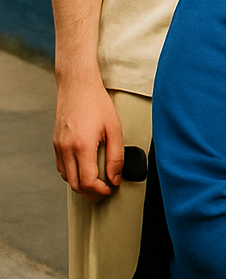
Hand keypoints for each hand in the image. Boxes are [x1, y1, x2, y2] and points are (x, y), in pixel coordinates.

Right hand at [53, 75, 123, 199]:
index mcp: (82, 146)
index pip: (87, 181)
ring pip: (66, 177)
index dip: (100, 191)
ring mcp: (58, 147)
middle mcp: (66, 149)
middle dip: (91, 193)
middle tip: (105, 191)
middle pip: (75, 184)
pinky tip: (84, 170)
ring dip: (81, 185)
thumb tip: (115, 177)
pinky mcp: (56, 143)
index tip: (110, 189)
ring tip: (97, 183)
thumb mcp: (114, 128)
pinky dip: (73, 174)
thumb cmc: (97, 102)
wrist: (77, 86)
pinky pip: (62, 167)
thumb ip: (116, 155)